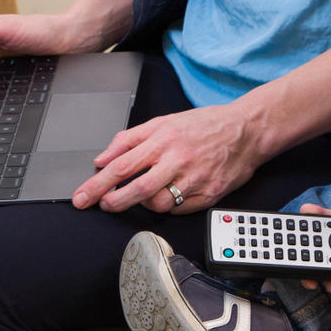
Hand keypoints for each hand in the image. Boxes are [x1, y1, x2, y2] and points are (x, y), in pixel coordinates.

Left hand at [72, 101, 267, 214]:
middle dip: (112, 201)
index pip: (122, 165)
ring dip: (141, 204)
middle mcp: (178, 159)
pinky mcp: (209, 194)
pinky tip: (165, 197)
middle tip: (101, 205)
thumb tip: (102, 158)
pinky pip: (179, 209)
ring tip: (138, 197)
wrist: (246, 130)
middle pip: (137, 188)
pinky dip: (167, 207)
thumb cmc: (204, 125)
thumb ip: (129, 139)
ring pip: (157, 203)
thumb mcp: (163, 122)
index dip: (98, 184)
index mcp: (163, 138)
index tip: (84, 195)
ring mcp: (194, 179)